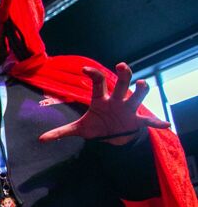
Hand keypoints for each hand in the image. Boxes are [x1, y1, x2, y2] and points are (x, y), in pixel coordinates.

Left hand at [38, 63, 167, 144]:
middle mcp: (117, 100)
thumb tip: (41, 139)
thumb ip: (61, 132)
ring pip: (137, 96)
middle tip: (121, 66)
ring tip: (141, 85)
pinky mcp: (137, 121)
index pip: (98, 82)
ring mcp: (128, 109)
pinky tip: (165, 125)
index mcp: (102, 100)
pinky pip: (149, 121)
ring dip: (141, 91)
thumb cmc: (97, 126)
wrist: (112, 135)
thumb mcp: (79, 129)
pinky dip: (157, 123)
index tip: (86, 69)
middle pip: (122, 83)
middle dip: (123, 75)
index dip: (92, 74)